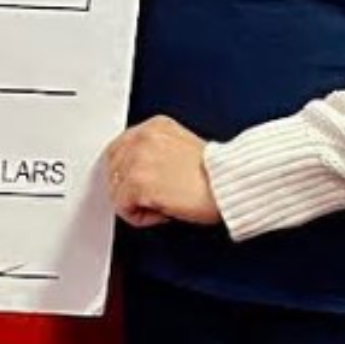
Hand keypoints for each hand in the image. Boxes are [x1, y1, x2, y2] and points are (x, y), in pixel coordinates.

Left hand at [105, 115, 221, 227]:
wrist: (231, 184)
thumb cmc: (218, 175)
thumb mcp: (183, 147)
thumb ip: (157, 151)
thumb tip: (139, 170)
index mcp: (154, 126)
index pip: (119, 149)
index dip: (130, 173)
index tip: (143, 186)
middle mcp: (142, 138)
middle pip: (113, 170)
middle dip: (131, 188)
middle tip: (158, 197)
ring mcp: (137, 159)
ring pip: (116, 190)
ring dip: (138, 203)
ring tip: (166, 203)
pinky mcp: (138, 183)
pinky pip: (123, 208)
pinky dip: (142, 217)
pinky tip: (165, 211)